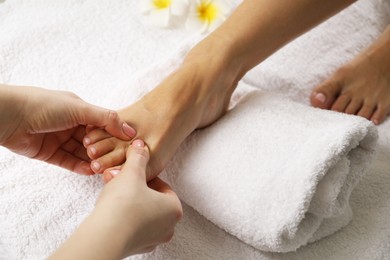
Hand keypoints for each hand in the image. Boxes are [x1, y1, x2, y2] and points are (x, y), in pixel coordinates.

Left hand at [0, 85, 135, 173]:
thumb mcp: (81, 109)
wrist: (9, 116)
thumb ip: (106, 119)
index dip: (113, 134)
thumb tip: (129, 130)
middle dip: (103, 149)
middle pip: (93, 140)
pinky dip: (79, 166)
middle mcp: (70, 124)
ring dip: (92, 160)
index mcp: (79, 110)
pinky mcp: (49, 153)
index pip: (102, 124)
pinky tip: (90, 170)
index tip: (126, 144)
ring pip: (81, 153)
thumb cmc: (44, 106)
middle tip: (114, 159)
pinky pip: (68, 161)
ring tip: (102, 168)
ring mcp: (59, 139)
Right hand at [97, 140, 182, 255]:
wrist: (105, 236)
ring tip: (113, 195)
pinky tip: (110, 211)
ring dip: (129, 203)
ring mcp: (153, 240)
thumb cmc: (124, 204)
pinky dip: (124, 218)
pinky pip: (132, 228)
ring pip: (142, 214)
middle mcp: (168, 227)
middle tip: (121, 182)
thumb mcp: (132, 173)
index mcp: (174, 209)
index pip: (162, 186)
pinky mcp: (136, 248)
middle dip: (136, 189)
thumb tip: (140, 146)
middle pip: (152, 200)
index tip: (132, 174)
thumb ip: (138, 158)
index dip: (146, 177)